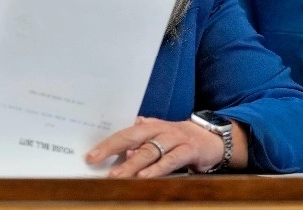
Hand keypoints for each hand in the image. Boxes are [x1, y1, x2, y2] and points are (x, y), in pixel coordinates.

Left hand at [85, 116, 225, 177]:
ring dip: (132, 164)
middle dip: (112, 147)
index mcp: (150, 126)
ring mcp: (175, 139)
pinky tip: (145, 177)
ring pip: (150, 151)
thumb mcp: (159, 137)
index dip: (107, 143)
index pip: (124, 132)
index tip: (91, 155)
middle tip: (96, 159)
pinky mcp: (189, 150)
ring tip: (117, 174)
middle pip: (132, 136)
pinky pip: (170, 160)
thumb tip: (121, 149)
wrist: (212, 139)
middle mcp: (160, 130)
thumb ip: (141, 141)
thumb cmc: (179, 140)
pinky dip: (157, 169)